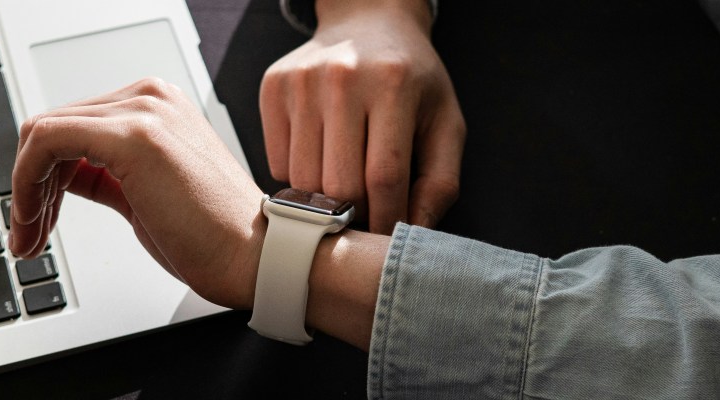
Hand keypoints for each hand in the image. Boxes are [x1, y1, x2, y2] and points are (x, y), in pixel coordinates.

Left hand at [6, 78, 265, 308]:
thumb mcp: (144, 194)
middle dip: (28, 184)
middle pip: (52, 126)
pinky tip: (36, 219)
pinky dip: (26, 182)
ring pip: (42, 132)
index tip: (36, 215)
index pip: (73, 124)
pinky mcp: (132, 135)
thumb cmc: (214, 236)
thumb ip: (103, 174)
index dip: (41, 173)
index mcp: (157, 105)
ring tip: (31, 235)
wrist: (256, 256)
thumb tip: (58, 177)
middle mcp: (150, 98)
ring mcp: (143, 111)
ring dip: (24, 189)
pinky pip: (47, 141)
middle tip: (26, 232)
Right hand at [260, 0, 464, 232]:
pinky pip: (277, 164)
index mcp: (395, 85)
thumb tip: (413, 234)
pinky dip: (299, 180)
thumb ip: (440, 183)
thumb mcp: (445, 124)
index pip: (384, 178)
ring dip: (324, 203)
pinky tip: (321, 163)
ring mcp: (302, 81)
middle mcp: (344, 78)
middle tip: (366, 219)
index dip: (387, 221)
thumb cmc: (412, 82)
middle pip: (339, 185)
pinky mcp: (274, 88)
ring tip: (344, 194)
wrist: (367, 24)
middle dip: (355, 217)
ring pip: (302, 181)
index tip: (388, 239)